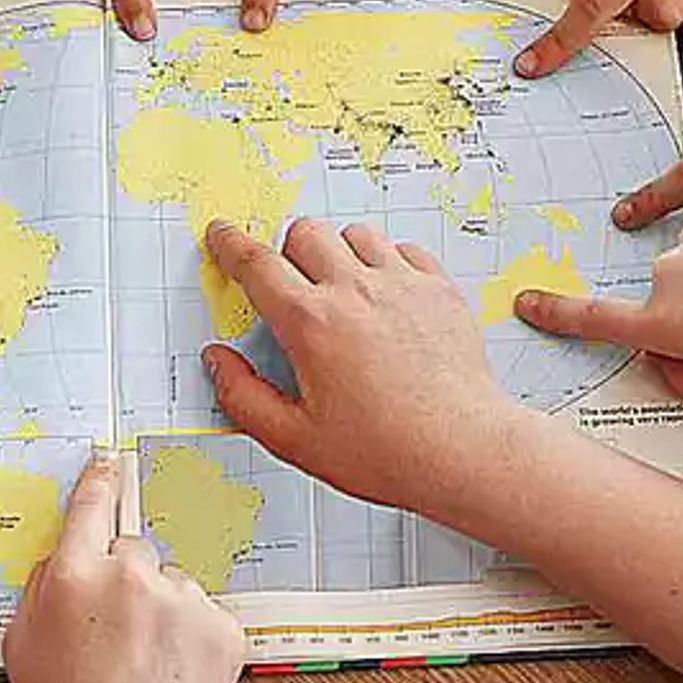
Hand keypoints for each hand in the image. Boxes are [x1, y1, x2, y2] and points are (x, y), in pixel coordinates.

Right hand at [6, 453, 247, 682]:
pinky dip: (193, 641)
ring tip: (145, 672)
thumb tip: (66, 553)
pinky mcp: (224, 629)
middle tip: (114, 640)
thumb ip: (41, 589)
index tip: (109, 462)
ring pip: (172, 585)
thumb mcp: (22, 651)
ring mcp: (183, 600)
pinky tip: (173, 680)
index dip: (99, 481)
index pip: (90, 504)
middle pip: (132, 551)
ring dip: (162, 613)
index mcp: (73, 577)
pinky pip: (204, 615)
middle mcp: (130, 576)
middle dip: (125, 582)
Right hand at [198, 218, 530, 520]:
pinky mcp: (439, 290)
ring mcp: (401, 285)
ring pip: (356, 234)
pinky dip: (388, 262)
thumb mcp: (295, 439)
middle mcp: (355, 291)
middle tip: (292, 284)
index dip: (231, 245)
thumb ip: (244, 397)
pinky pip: (405, 249)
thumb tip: (219, 363)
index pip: (256, 265)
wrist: (463, 449)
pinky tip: (387, 294)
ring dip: (339, 253)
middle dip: (288, 250)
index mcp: (311, 323)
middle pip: (305, 233)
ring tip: (343, 291)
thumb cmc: (388, 449)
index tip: (223, 236)